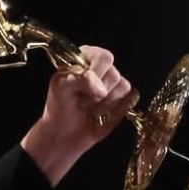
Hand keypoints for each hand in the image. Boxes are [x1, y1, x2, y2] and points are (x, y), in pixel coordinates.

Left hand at [20, 45, 137, 186]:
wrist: (63, 133)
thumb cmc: (60, 107)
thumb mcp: (60, 87)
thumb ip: (80, 79)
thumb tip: (101, 89)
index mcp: (88, 56)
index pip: (104, 58)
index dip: (95, 74)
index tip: (81, 88)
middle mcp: (103, 67)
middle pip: (114, 75)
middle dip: (96, 94)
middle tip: (81, 101)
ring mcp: (114, 84)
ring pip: (122, 88)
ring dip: (103, 105)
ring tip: (88, 109)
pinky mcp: (122, 100)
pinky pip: (128, 101)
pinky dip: (113, 112)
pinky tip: (100, 115)